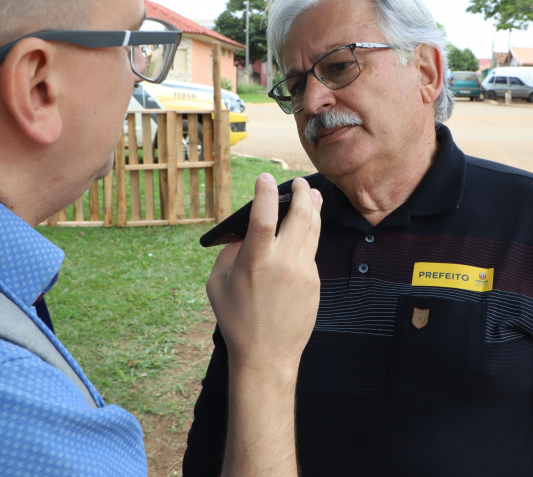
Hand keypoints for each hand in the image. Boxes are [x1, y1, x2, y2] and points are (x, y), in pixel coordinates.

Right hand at [206, 174, 321, 372]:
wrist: (267, 356)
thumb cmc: (236, 320)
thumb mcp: (218, 284)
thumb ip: (230, 253)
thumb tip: (245, 232)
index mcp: (255, 262)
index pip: (262, 217)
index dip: (265, 193)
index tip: (265, 178)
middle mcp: (283, 263)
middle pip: (301, 216)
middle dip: (301, 193)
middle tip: (298, 183)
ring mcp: (303, 273)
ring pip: (313, 231)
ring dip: (313, 209)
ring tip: (311, 195)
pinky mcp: (314, 283)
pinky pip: (311, 252)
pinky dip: (308, 236)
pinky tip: (305, 230)